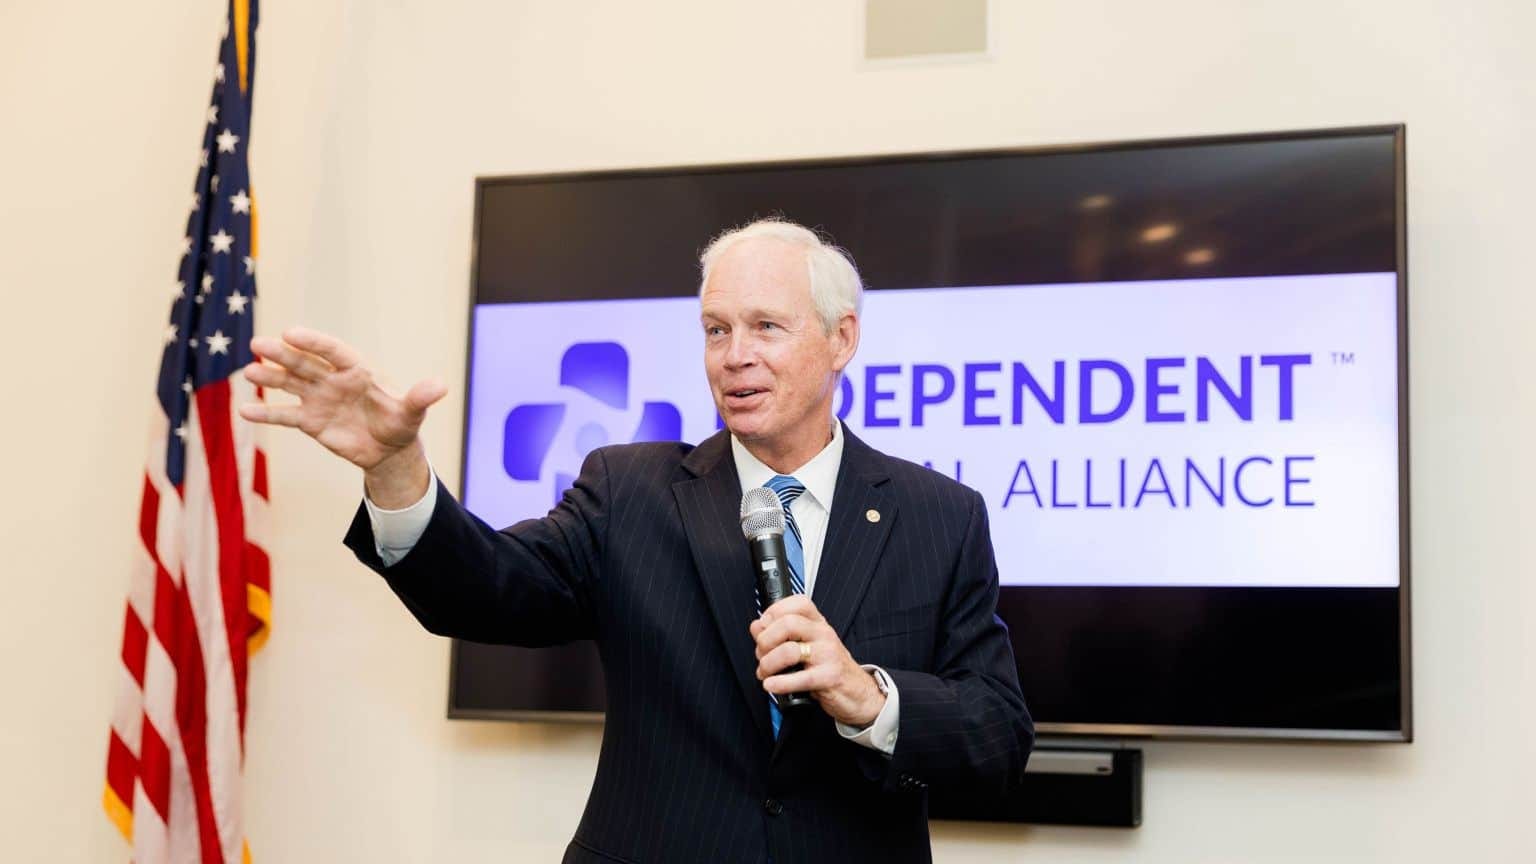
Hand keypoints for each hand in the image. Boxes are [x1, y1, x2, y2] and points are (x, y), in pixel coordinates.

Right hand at [239, 327, 446, 506]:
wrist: (388, 450)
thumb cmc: (401, 424)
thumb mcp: (412, 413)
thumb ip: (420, 398)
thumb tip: (440, 386)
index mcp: (356, 370)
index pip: (332, 351)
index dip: (313, 342)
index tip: (290, 332)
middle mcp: (333, 379)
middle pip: (304, 363)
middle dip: (282, 354)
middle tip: (258, 345)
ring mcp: (318, 398)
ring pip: (290, 383)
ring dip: (269, 378)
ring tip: (248, 373)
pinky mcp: (309, 420)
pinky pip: (285, 415)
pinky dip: (266, 413)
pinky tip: (245, 410)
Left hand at [751, 595, 884, 727]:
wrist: (859, 692)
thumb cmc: (830, 668)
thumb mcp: (808, 646)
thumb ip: (780, 634)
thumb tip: (757, 626)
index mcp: (818, 623)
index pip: (797, 603)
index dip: (774, 611)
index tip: (763, 626)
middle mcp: (823, 634)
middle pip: (788, 624)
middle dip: (765, 641)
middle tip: (761, 654)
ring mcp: (828, 654)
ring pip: (789, 651)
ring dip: (768, 664)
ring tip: (766, 673)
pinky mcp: (830, 677)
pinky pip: (800, 678)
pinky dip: (780, 683)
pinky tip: (772, 685)